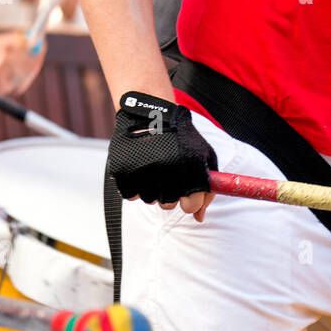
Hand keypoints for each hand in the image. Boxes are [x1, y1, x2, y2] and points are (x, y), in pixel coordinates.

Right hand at [108, 93, 217, 222]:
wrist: (149, 112)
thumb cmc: (180, 137)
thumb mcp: (202, 155)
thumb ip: (207, 188)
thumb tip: (199, 218)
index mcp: (189, 166)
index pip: (191, 205)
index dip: (189, 200)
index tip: (187, 192)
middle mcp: (166, 169)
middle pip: (168, 205)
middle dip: (170, 192)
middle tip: (168, 172)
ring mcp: (143, 170)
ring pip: (149, 200)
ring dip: (152, 187)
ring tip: (154, 163)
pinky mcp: (123, 170)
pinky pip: (131, 194)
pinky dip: (135, 184)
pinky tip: (140, 166)